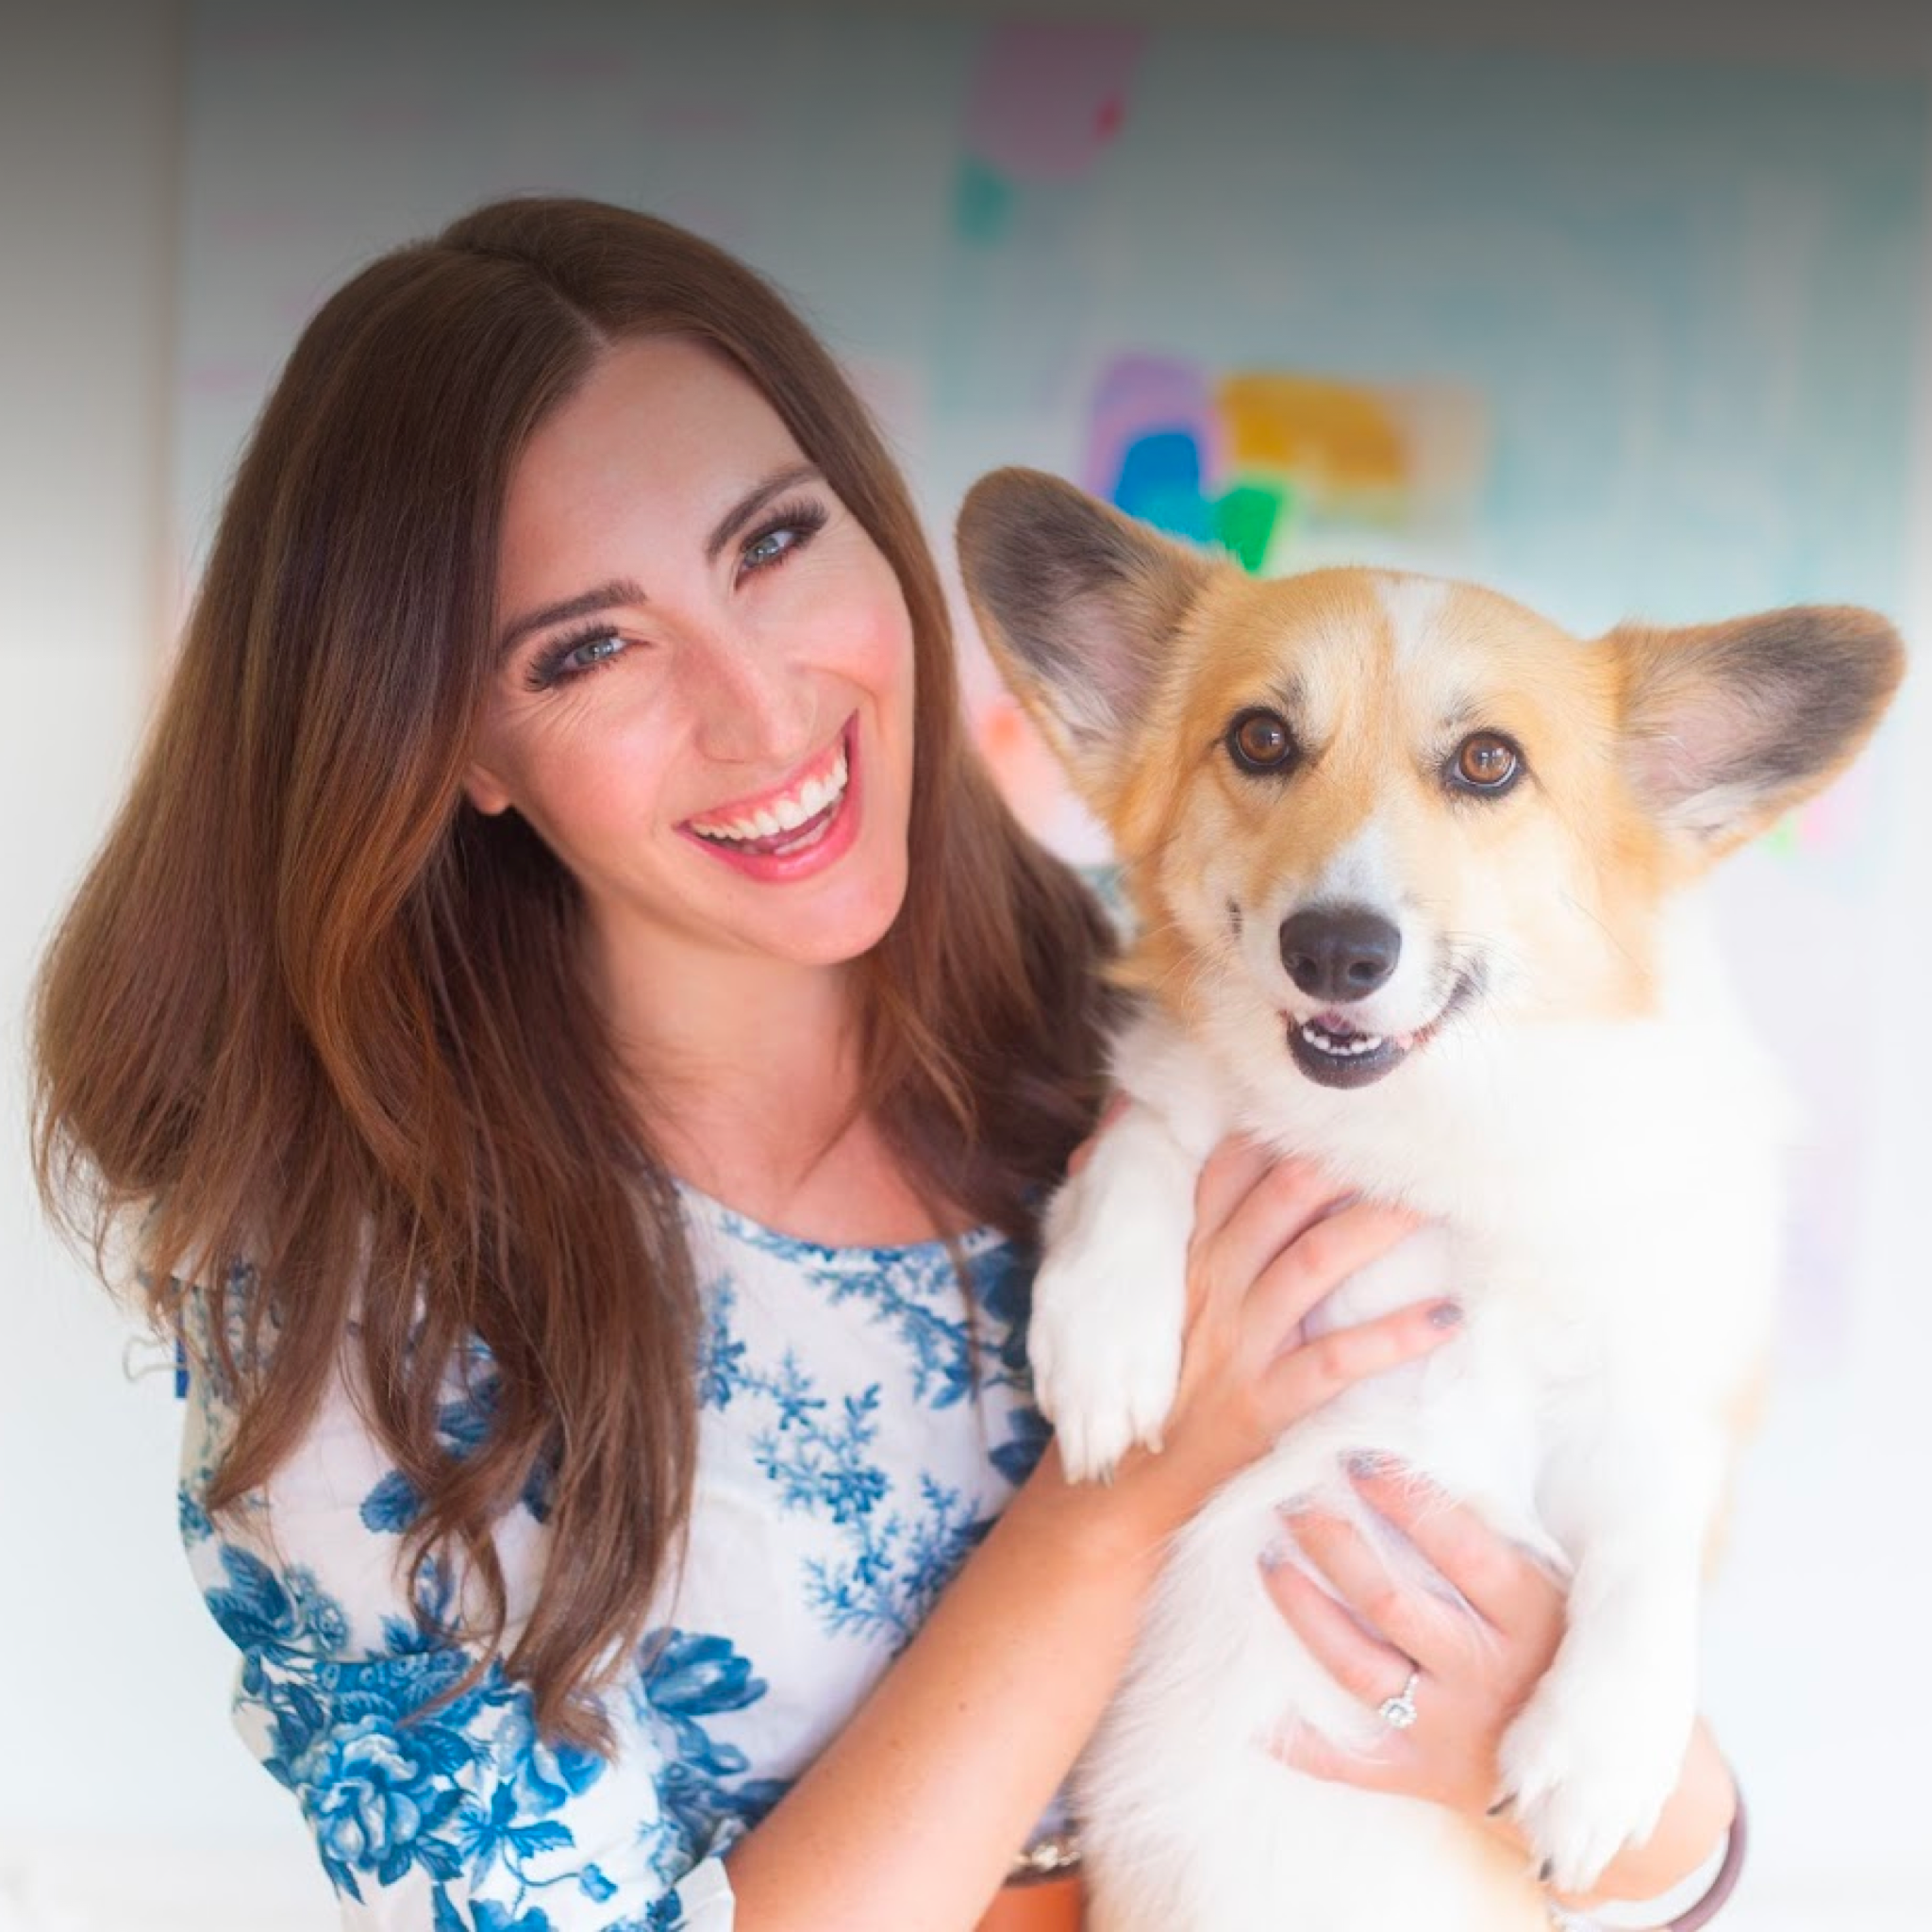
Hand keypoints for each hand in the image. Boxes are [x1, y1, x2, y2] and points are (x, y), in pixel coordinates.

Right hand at [1103, 1134, 1461, 1521]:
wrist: (1121, 1487)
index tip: (1342, 1112)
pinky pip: (1337, 1359)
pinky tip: (1446, 1317)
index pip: (1230, 1169)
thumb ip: (1192, 1240)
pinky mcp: (1263, 1404)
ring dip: (1379, 1228)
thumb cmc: (1158, 1385)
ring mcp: (1237, 1343)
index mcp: (1185, 1256)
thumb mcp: (1156, 1303)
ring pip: (1315, 1261)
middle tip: (1408, 1142)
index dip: (1285, 1132)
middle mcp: (1209, 1285)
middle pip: (1283, 1197)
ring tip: (1436, 1205)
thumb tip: (1200, 1162)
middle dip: (1348, 1163)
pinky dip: (1395, 1335)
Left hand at [1264, 1458, 1564, 1824]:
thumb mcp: (1555, 1586)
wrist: (1591, 1773)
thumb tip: (1440, 1440)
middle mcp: (1485, 1672)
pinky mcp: (1418, 1773)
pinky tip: (1249, 1699)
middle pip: (1390, 1602)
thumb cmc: (1559, 1647)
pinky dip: (1294, 1736)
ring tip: (1268, 1562)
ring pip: (1356, 1667)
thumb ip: (1501, 1532)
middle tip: (1292, 1502)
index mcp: (1528, 1616)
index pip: (1458, 1546)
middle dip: (1333, 1546)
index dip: (1403, 1498)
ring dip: (1303, 1612)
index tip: (1353, 1456)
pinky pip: (1344, 1760)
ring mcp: (1448, 1728)